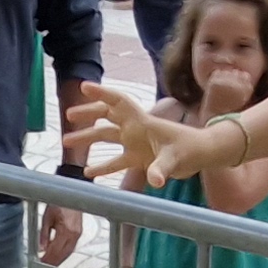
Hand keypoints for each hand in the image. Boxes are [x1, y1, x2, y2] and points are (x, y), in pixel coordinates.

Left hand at [38, 202, 83, 267]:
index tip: (41, 262)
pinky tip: (58, 255)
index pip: (55, 250)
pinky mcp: (79, 232)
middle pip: (63, 254)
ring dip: (59, 259)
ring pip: (68, 252)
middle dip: (53, 262)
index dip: (48, 258)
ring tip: (50, 263)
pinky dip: (64, 253)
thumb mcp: (46, 218)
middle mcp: (74, 234)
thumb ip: (44, 235)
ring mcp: (78, 234)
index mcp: (65, 230)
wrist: (70, 196)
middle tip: (44, 266)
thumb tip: (42, 248)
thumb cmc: (58, 203)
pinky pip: (72, 247)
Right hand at [63, 83, 193, 190]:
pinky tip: (88, 172)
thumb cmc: (191, 149)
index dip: (101, 93)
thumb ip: (161, 168)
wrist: (201, 155)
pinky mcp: (138, 159)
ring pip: (106, 137)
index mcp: (142, 122)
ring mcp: (135, 143)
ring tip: (66, 142)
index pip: (118, 102)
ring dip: (87, 138)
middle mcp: (135, 129)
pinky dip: (103, 166)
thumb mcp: (176, 157)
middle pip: (106, 116)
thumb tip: (154, 181)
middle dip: (87, 113)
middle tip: (68, 116)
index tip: (84, 87)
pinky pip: (116, 162)